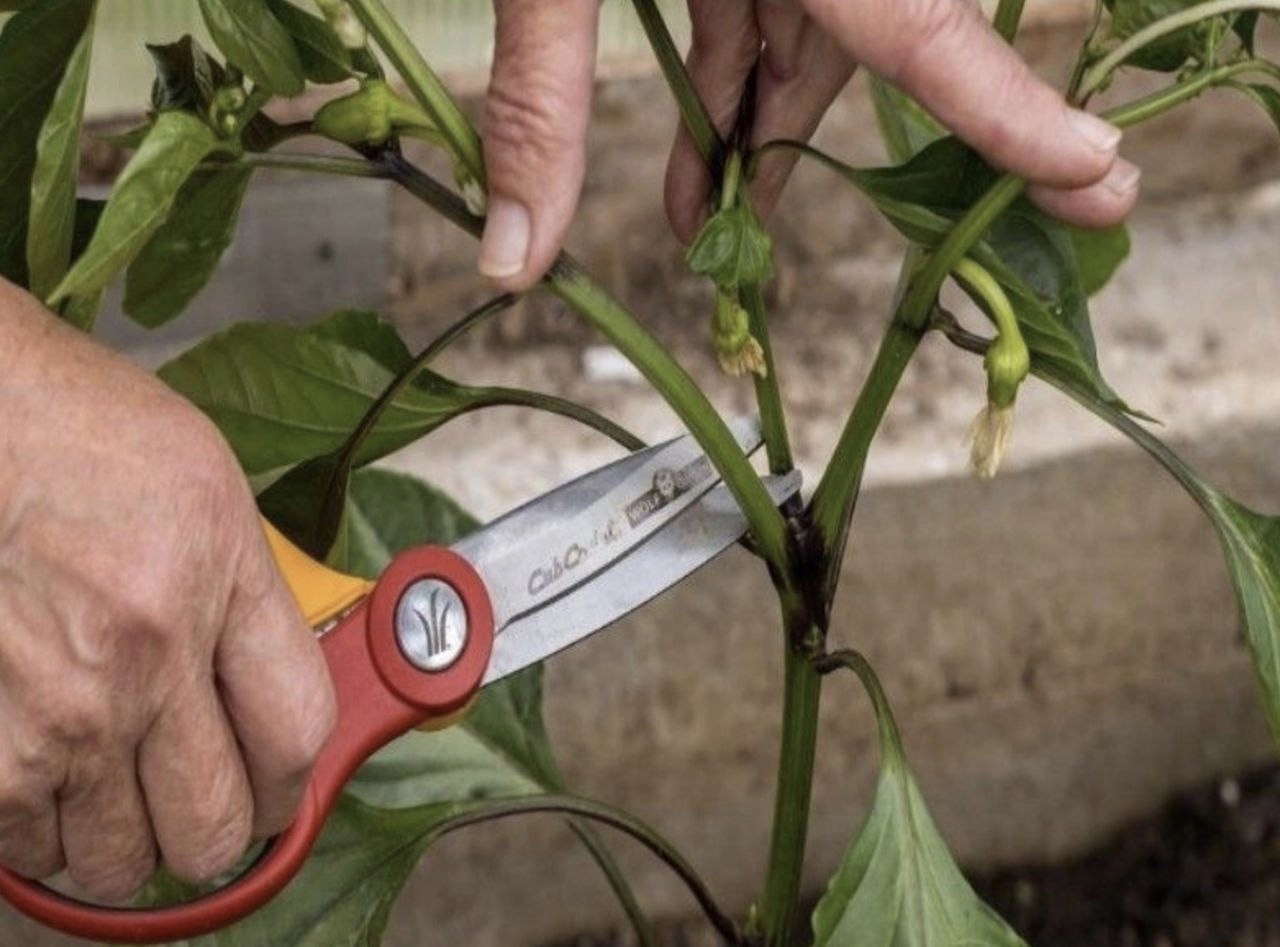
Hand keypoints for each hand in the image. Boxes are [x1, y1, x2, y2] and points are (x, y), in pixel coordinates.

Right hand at [0, 279, 334, 901]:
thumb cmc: (81, 440)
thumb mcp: (211, 495)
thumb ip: (251, 604)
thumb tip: (268, 702)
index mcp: (212, 582)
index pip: (296, 738)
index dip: (294, 784)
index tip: (278, 790)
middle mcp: (136, 660)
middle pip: (214, 828)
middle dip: (215, 831)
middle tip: (197, 804)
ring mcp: (47, 715)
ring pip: (116, 861)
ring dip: (122, 839)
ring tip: (113, 787)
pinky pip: (24, 849)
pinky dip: (40, 829)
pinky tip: (45, 773)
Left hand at [476, 0, 1140, 289]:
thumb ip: (540, 104)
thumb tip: (518, 264)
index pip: (926, 31)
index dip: (1012, 112)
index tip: (1098, 173)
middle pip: (872, 48)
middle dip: (824, 154)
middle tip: (885, 241)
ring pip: (807, 39)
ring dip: (753, 136)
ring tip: (706, 230)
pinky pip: (759, 9)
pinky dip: (726, 82)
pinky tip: (694, 166)